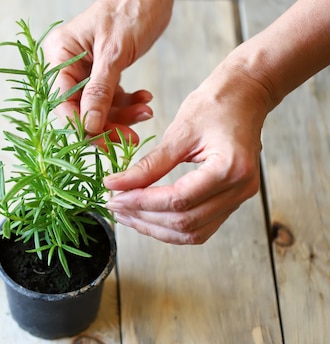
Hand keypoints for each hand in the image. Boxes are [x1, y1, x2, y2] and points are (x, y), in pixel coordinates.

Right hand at [43, 0, 172, 144]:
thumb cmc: (131, 9)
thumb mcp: (114, 52)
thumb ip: (100, 90)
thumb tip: (88, 126)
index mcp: (60, 55)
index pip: (61, 101)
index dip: (80, 124)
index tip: (102, 142)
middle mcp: (67, 64)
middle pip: (80, 108)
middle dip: (107, 124)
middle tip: (130, 138)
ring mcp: (85, 70)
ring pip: (97, 107)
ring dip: (122, 116)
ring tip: (146, 112)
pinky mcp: (102, 72)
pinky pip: (111, 98)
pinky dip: (128, 103)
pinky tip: (144, 99)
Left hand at [104, 71, 267, 243]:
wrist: (245, 95)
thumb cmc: (216, 105)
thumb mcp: (178, 132)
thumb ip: (148, 165)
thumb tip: (115, 184)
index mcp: (229, 168)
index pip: (178, 200)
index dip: (141, 202)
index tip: (114, 197)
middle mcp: (240, 189)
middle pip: (185, 222)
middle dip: (144, 218)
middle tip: (115, 206)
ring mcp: (238, 198)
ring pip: (192, 233)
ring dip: (155, 228)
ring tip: (126, 214)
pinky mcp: (230, 201)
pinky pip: (199, 227)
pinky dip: (170, 226)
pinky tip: (147, 215)